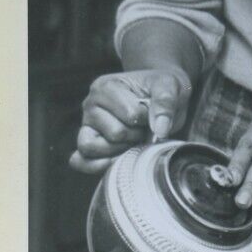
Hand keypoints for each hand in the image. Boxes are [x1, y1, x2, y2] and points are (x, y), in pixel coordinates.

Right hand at [69, 67, 193, 173]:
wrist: (163, 97)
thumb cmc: (161, 90)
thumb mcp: (170, 86)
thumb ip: (165, 102)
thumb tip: (160, 129)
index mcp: (106, 86)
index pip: (131, 115)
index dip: (148, 119)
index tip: (151, 112)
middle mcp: (91, 105)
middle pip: (115, 134)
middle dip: (136, 135)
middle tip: (143, 128)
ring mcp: (87, 126)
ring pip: (91, 147)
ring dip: (119, 150)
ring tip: (133, 140)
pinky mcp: (88, 144)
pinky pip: (81, 161)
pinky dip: (96, 165)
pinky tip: (118, 160)